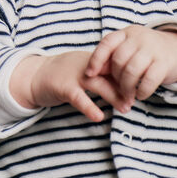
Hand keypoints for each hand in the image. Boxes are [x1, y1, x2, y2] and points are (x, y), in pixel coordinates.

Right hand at [9, 50, 131, 121]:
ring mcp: (74, 75)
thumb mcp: (87, 73)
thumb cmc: (65, 76)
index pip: (117, 66)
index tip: (142, 86)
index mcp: (94, 60)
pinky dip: (89, 107)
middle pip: (111, 73)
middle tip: (137, 99)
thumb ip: (106, 78)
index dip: (130, 76)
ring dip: (113, 96)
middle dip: (126, 87)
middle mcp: (87, 65)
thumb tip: (129, 90)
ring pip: (98, 84)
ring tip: (125, 108)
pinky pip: (78, 98)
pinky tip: (99, 117)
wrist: (34, 75)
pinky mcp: (63, 87)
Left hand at [84, 25, 176, 106]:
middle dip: (116, 78)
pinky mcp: (165, 63)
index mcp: (127, 33)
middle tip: (119, 89)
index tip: (89, 74)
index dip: (96, 59)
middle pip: (119, 60)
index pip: (107, 43)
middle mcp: (139, 38)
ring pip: (132, 71)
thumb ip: (112, 58)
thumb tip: (91, 72)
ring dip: (127, 87)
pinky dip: (142, 91)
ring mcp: (153, 49)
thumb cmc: (147, 53)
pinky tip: (141, 95)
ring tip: (128, 95)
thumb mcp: (130, 49)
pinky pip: (149, 80)